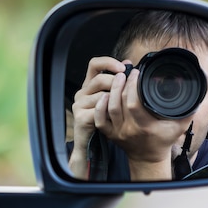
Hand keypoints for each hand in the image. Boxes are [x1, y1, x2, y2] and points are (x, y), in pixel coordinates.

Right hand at [68, 56, 126, 177]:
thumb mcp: (112, 99)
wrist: (89, 146)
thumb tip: (128, 63)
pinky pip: (98, 110)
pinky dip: (108, 111)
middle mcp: (82, 92)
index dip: (108, 62)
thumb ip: (117, 82)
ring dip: (115, 100)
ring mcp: (79, 105)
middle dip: (116, 83)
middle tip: (128, 89)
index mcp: (90, 85)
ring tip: (124, 107)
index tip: (123, 67)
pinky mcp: (80, 117)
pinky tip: (116, 116)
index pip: (95, 64)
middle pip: (100, 78)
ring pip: (101, 95)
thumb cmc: (104, 121)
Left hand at [94, 68, 192, 179]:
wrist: (148, 158)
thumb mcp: (179, 126)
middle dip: (121, 84)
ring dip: (111, 91)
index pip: (134, 104)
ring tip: (117, 77)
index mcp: (145, 127)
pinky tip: (104, 94)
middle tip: (125, 71)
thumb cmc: (163, 139)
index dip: (133, 86)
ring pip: (109, 108)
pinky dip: (100, 106)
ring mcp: (117, 132)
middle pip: (119, 103)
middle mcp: (129, 130)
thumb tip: (197, 92)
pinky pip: (99, 119)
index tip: (137, 72)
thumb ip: (188, 109)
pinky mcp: (109, 133)